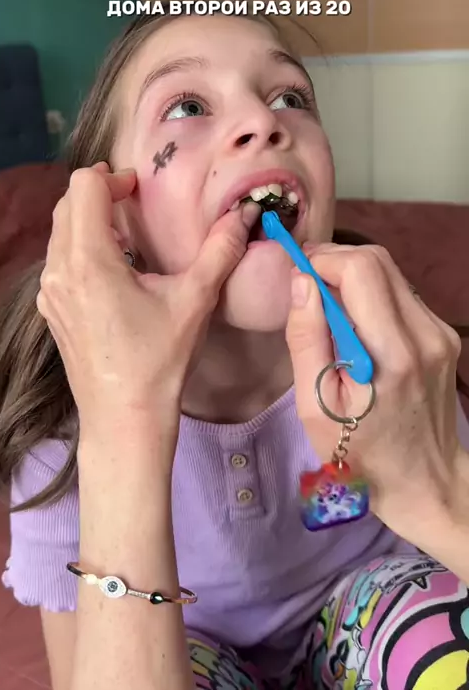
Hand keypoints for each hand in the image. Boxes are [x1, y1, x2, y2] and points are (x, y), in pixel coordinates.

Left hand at [36, 163, 257, 459]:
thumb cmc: (159, 361)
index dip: (113, 177)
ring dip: (88, 219)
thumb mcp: (195, 301)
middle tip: (134, 202)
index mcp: (89, 259)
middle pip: (67, 203)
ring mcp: (51, 292)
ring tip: (125, 233)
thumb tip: (245, 213)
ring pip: (59, 232)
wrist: (123, 419)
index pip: (84, 186)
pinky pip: (58, 260)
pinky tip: (111, 268)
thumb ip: (220, 250)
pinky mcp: (52, 311)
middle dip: (99, 193)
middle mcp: (59, 269)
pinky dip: (80, 247)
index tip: (140, 190)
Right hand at [285, 242, 461, 526]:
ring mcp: (439, 333)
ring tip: (325, 301)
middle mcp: (424, 334)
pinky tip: (354, 321)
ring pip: (391, 272)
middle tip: (305, 279)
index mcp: (390, 354)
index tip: (295, 273)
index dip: (322, 260)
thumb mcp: (315, 406)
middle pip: (378, 260)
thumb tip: (300, 282)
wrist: (422, 480)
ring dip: (353, 275)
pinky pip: (402, 294)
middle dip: (335, 259)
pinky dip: (372, 294)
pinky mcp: (443, 335)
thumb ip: (307, 338)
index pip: (360, 270)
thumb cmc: (358, 451)